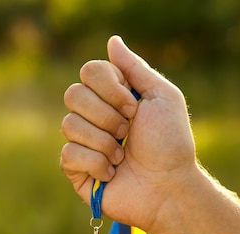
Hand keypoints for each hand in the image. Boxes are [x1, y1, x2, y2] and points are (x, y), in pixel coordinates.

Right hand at [60, 35, 197, 233]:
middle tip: (128, 131)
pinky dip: (96, 164)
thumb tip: (112, 41)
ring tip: (122, 157)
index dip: (110, 88)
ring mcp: (82, 143)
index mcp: (112, 96)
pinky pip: (68, 153)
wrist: (169, 187)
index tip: (135, 108)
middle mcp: (94, 116)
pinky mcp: (76, 170)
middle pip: (73, 94)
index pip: (89, 72)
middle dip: (106, 115)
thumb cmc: (171, 143)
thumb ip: (135, 68)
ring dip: (103, 142)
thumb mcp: (162, 96)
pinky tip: (112, 173)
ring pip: (69, 124)